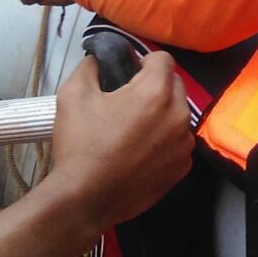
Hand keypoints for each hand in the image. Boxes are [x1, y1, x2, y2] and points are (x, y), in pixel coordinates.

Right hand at [45, 51, 192, 232]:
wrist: (85, 199)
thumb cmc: (80, 145)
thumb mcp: (73, 96)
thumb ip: (90, 67)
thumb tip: (99, 58)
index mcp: (156, 92)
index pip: (163, 59)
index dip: (144, 62)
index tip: (128, 75)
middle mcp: (178, 114)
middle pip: (174, 85)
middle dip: (154, 87)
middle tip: (127, 102)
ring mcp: (184, 143)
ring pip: (178, 114)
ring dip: (161, 114)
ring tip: (133, 130)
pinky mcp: (182, 167)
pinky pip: (178, 142)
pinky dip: (165, 142)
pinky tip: (140, 153)